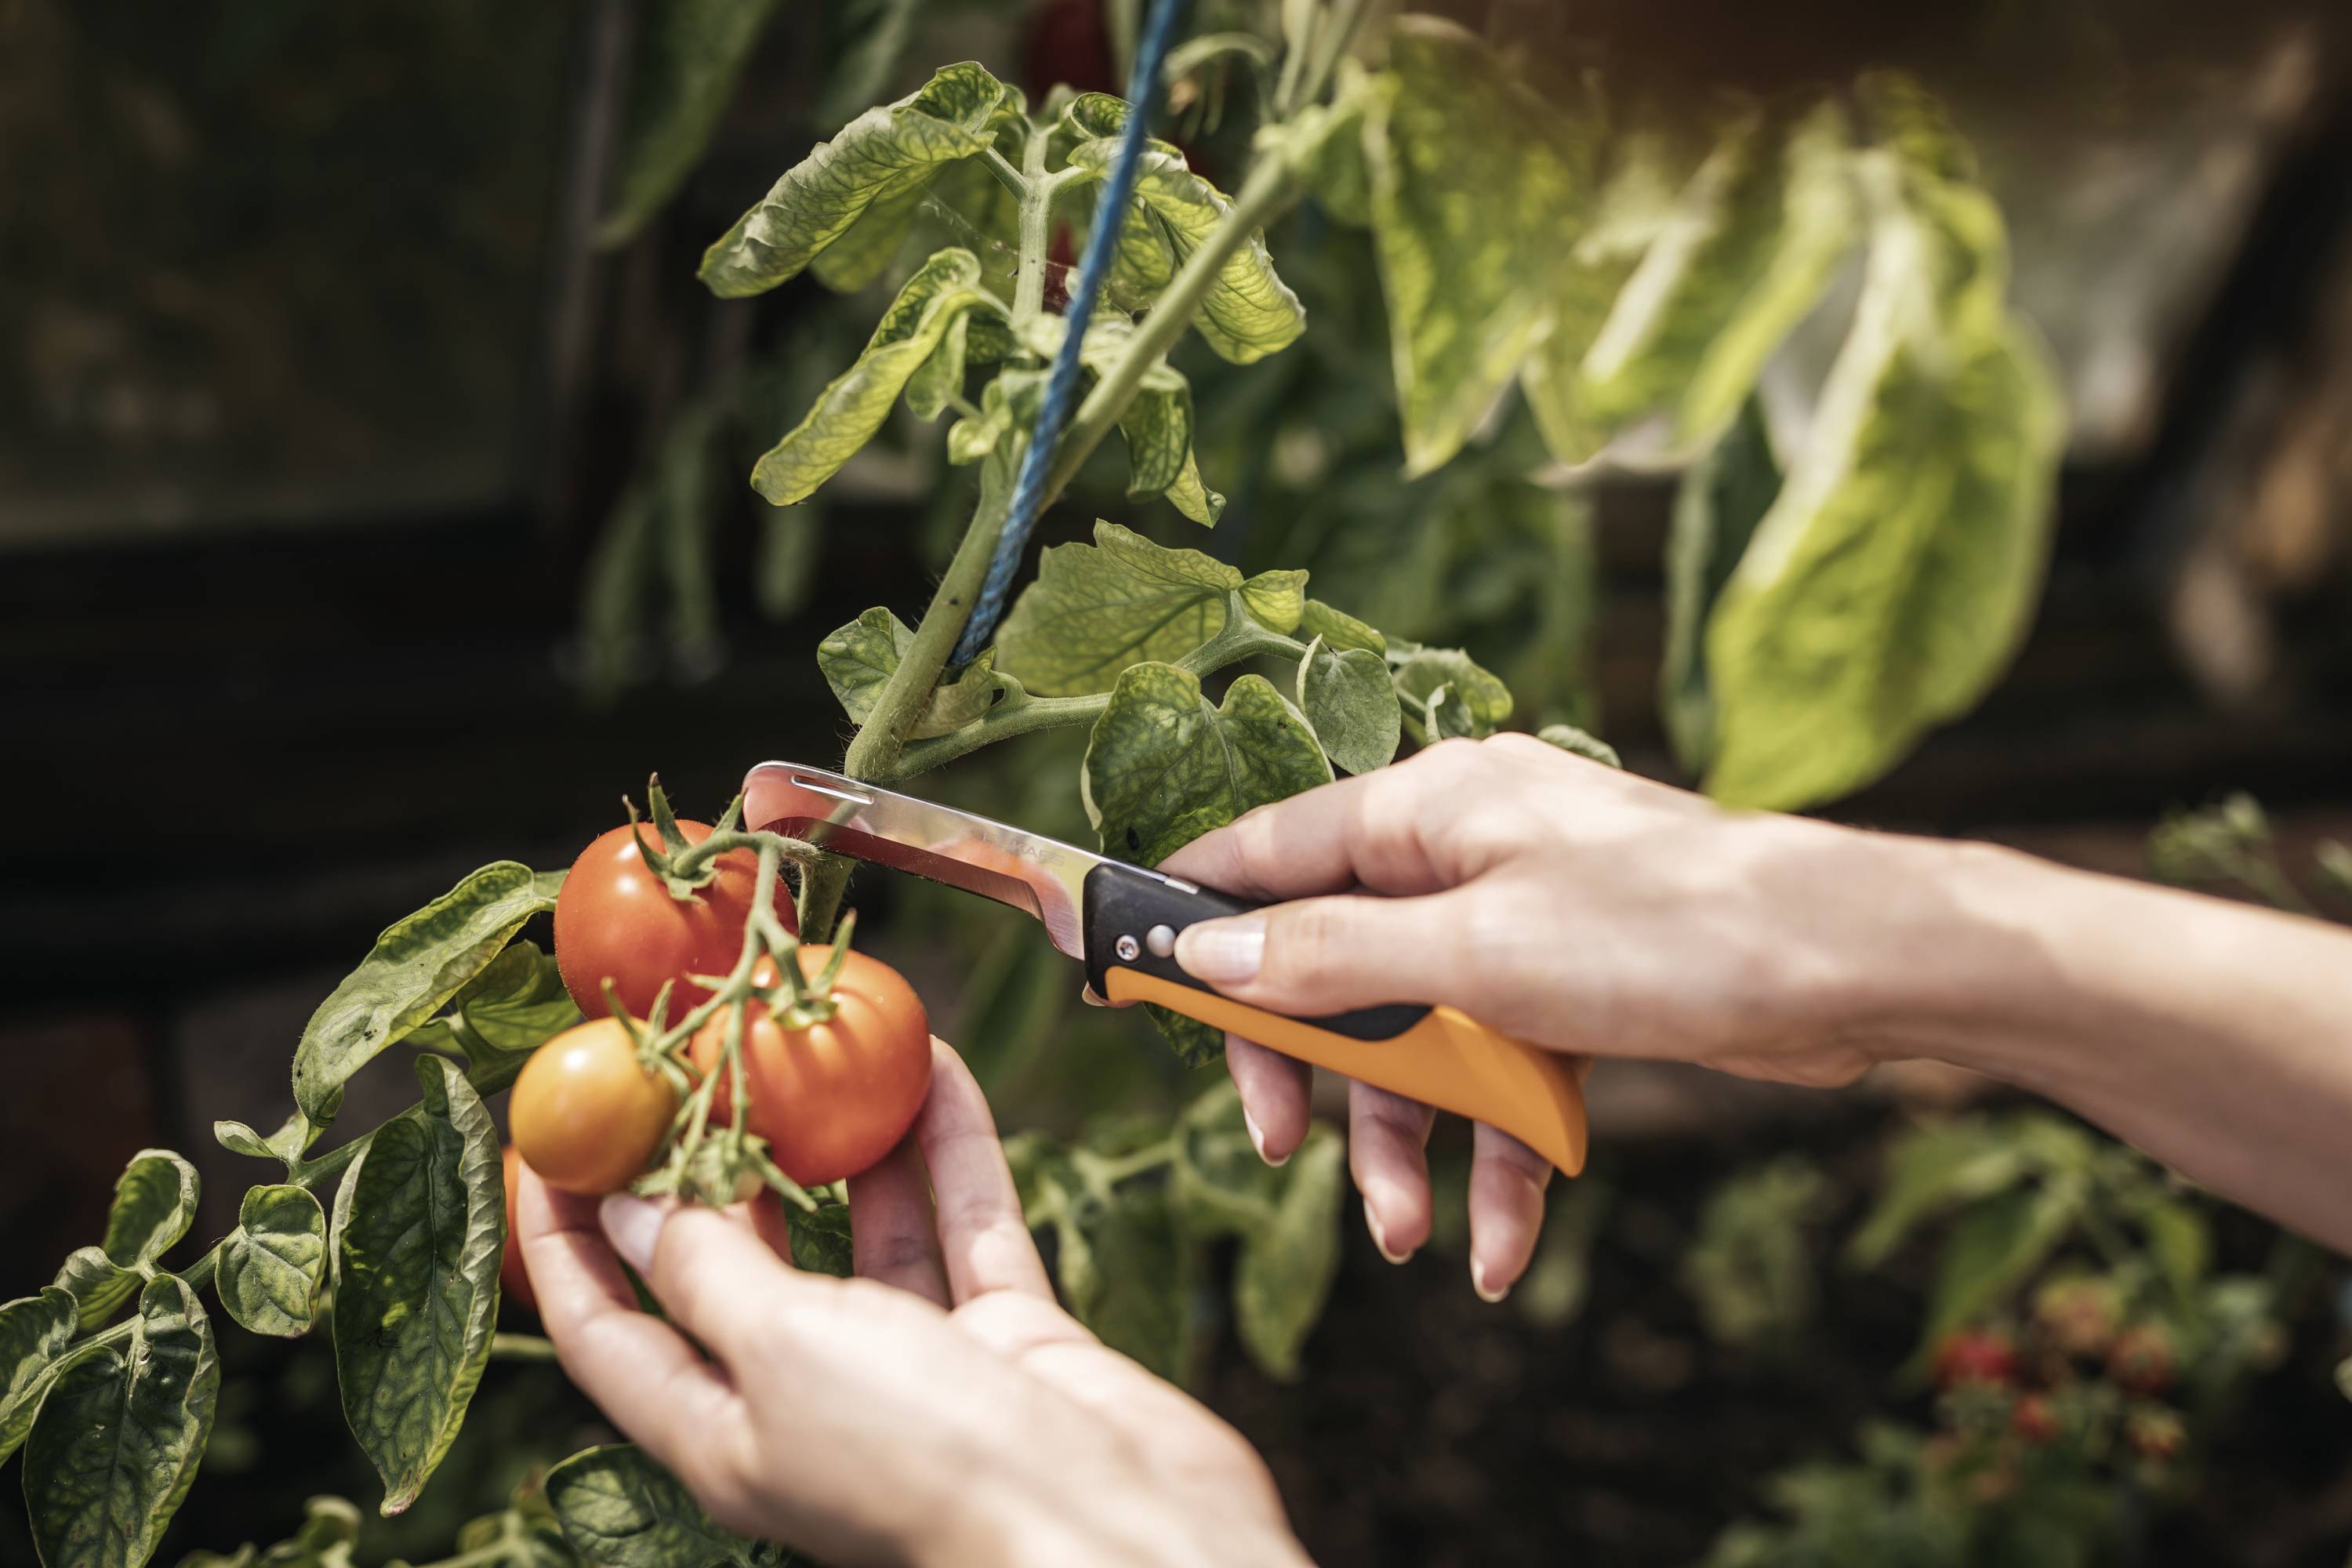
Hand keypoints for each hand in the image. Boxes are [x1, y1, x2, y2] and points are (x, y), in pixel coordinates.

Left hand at [518, 1040, 1310, 1567]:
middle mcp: (810, 1402)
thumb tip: (628, 1206)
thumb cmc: (927, 1468)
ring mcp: (916, 1371)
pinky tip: (936, 1069)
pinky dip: (951, 1150)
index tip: (546, 1141)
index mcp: (725, 1435)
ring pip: (861, 1234)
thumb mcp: (783, 1352)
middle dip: (711, 1164)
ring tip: (818, 1041)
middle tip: (692, 1058)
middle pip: (737, 1267)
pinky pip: (966, 1227)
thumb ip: (710, 1271)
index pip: (608, 1331)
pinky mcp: (1005, 1343)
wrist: (1115, 1534)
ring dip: (843, 1140)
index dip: (565, 1241)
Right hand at [1157, 733, 1901, 1300]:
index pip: (1263, 852)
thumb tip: (1206, 952)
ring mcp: (1517, 922)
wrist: (1849, 968)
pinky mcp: (1568, 986)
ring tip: (1411, 1232)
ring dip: (1406, 1137)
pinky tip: (1502, 1241)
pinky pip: (1494, 1069)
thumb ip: (1329, 955)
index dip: (1188, 917)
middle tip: (1278, 1146)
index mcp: (1424, 808)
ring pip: (1413, 1035)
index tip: (1127, 981)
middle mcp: (1460, 853)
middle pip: (1329, 963)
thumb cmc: (1670, 930)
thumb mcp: (1473, 953)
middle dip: (1317, 1071)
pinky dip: (1493, 1149)